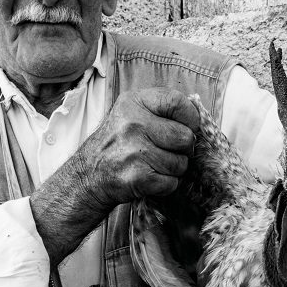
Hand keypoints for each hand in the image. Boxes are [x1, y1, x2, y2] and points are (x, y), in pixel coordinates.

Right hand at [74, 88, 200, 208]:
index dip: (191, 117)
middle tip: (168, 151)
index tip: (187, 126)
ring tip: (154, 164)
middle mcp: (133, 124)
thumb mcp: (131, 112)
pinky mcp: (137, 177)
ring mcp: (134, 151)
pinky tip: (150, 177)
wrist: (89, 174)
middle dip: (183, 149)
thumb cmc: (118, 143)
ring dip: (173, 169)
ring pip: (180, 163)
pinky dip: (165, 184)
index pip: (177, 102)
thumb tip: (198, 117)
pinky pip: (171, 182)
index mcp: (134, 102)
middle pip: (185, 137)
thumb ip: (161, 109)